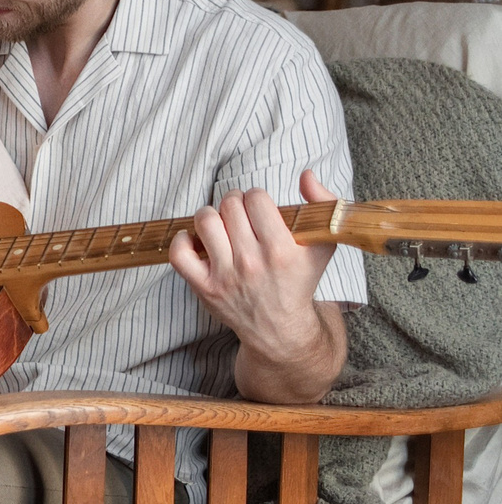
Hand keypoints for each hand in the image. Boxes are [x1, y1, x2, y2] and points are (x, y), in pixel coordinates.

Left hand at [167, 170, 345, 402]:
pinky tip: (197, 240)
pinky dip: (183, 240)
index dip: (256, 197)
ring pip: (205, 221)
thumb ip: (323, 204)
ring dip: (211, 215)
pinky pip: (179, 254)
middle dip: (235, 203)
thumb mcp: (324, 245)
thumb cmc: (300, 280)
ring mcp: (225, 276)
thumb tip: (305, 174)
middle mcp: (252, 263)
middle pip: (229, 205)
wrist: (280, 328)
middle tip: (240, 215)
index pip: (256, 199)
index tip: (260, 208)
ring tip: (221, 224)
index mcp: (282, 250)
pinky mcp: (204, 288)